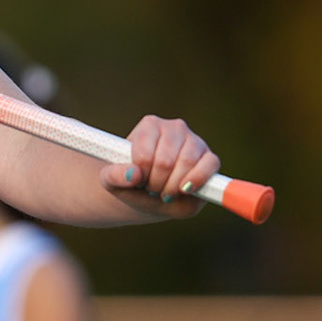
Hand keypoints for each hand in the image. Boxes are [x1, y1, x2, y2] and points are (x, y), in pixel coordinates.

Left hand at [98, 116, 219, 216]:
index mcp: (149, 126)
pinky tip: (185, 190)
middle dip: (156, 184)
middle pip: (165, 161)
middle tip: (151, 190)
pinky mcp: (209, 157)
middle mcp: (174, 127)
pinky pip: (210, 164)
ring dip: (173, 187)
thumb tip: (134, 175)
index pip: (144, 154)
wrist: (150, 194)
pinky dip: (198, 180)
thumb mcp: (111, 181)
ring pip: (186, 163)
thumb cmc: (130, 184)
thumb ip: (114, 176)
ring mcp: (194, 141)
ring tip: (164, 192)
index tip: (137, 182)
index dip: (140, 176)